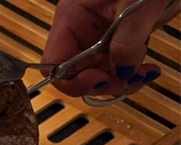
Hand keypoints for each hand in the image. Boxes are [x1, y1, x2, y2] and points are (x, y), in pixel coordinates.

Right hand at [42, 0, 177, 96]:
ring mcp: (99, 34)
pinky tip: (146, 69)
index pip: (55, 62)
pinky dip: (132, 72)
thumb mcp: (137, 4)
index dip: (73, 79)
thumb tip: (122, 70)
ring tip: (143, 74)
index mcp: (73, 16)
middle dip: (103, 82)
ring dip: (121, 80)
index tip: (100, 80)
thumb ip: (129, 39)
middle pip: (77, 72)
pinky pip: (117, 64)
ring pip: (98, 72)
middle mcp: (81, 28)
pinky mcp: (118, 37)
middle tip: (128, 80)